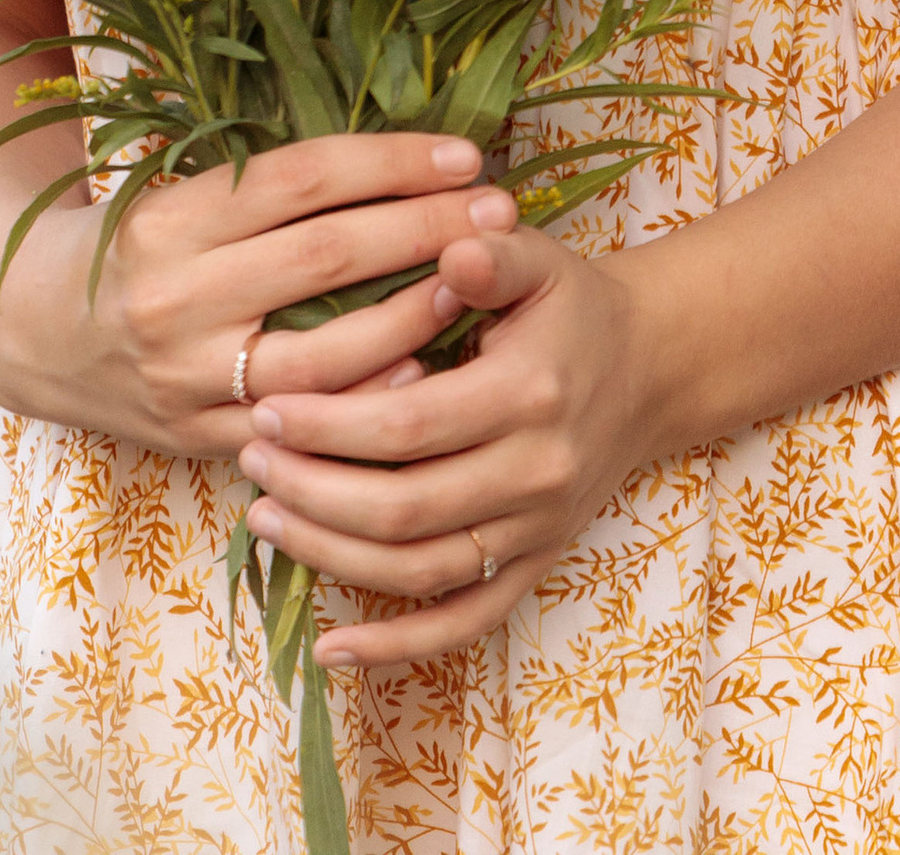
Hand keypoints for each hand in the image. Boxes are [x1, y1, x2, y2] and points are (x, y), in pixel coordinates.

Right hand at [0, 133, 513, 454]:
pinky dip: (367, 404)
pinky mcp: (201, 438)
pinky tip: (426, 377)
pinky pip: (300, 426)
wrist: (37, 333)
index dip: (391, 163)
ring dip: (412, 319)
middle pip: (327, 258)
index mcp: (174, 217)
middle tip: (501, 213)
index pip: (303, 180)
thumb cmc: (137, 245)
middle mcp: (178, 296)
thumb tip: (403, 166)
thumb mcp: (181, 193)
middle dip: (425, 232)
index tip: (466, 156)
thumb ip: (271, 191)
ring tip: (476, 288)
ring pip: (325, 356)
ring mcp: (189, 377)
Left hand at [234, 205, 665, 670]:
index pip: (409, 426)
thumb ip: (493, 252)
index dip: (331, 424)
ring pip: (421, 570)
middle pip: (404, 507)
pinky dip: (397, 646)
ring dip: (333, 556)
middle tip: (251, 457)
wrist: (648, 369)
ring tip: (265, 518)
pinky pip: (464, 623)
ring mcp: (537, 530)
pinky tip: (330, 648)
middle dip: (314, 490)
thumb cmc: (572, 307)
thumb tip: (451, 250)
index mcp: (528, 393)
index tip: (268, 405)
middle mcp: (536, 472)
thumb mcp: (540, 261)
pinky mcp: (536, 565)